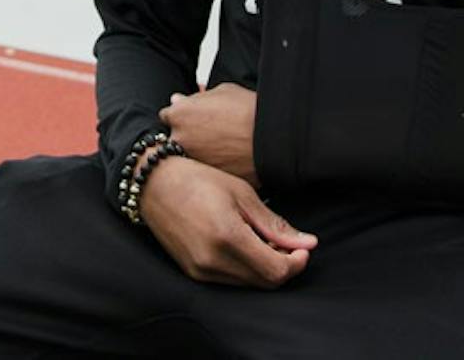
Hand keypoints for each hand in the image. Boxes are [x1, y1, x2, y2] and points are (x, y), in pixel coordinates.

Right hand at [139, 157, 315, 288]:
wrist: (154, 184)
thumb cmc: (199, 180)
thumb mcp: (242, 194)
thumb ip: (275, 224)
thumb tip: (308, 243)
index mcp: (227, 237)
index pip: (275, 271)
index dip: (296, 264)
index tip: (303, 248)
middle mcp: (212, 261)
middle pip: (264, 282)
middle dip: (283, 266)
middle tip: (289, 245)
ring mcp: (201, 271)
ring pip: (248, 284)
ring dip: (264, 268)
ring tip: (265, 241)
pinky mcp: (193, 273)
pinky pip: (230, 281)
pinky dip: (245, 269)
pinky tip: (245, 247)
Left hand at [160, 82, 258, 185]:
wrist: (273, 137)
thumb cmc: (249, 110)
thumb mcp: (222, 91)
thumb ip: (195, 97)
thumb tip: (178, 100)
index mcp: (179, 115)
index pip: (167, 116)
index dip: (181, 116)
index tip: (193, 119)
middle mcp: (180, 140)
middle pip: (174, 139)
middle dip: (186, 136)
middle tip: (207, 134)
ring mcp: (192, 162)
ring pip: (188, 158)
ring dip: (199, 153)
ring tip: (222, 147)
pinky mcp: (207, 178)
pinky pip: (205, 172)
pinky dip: (213, 167)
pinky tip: (229, 159)